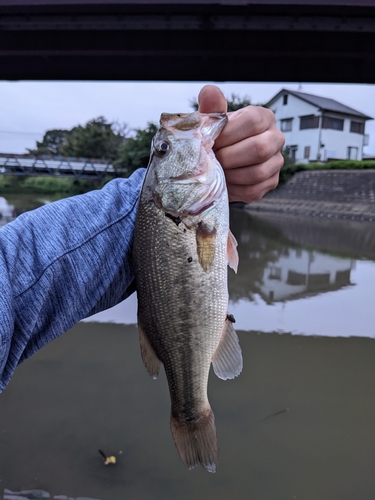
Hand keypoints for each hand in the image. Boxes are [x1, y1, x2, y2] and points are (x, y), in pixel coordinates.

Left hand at [198, 85, 284, 202]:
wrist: (216, 164)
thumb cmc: (216, 139)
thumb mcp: (211, 124)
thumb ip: (211, 110)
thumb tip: (209, 92)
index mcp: (263, 118)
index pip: (253, 121)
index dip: (229, 133)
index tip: (211, 141)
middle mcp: (275, 138)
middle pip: (259, 148)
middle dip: (229, 157)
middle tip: (212, 159)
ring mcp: (276, 162)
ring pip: (257, 172)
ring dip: (231, 174)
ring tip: (217, 171)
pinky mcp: (270, 183)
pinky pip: (254, 190)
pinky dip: (235, 189)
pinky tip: (224, 183)